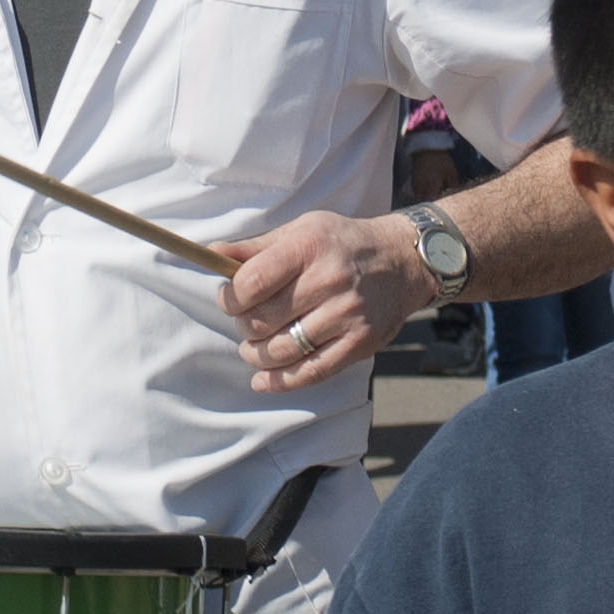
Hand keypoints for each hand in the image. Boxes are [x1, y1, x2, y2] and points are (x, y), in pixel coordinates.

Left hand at [218, 212, 431, 393]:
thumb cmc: (341, 244)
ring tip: (254, 347)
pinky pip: (311, 372)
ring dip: (256, 355)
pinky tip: (263, 380)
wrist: (402, 261)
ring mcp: (347, 315)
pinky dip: (280, 382)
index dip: (230, 298)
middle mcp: (329, 280)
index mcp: (308, 247)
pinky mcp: (360, 343)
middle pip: (263, 319)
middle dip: (243, 326)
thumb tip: (211, 256)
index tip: (229, 300)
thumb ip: (254, 248)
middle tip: (246, 322)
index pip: (251, 283)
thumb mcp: (301, 231)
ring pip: (282, 350)